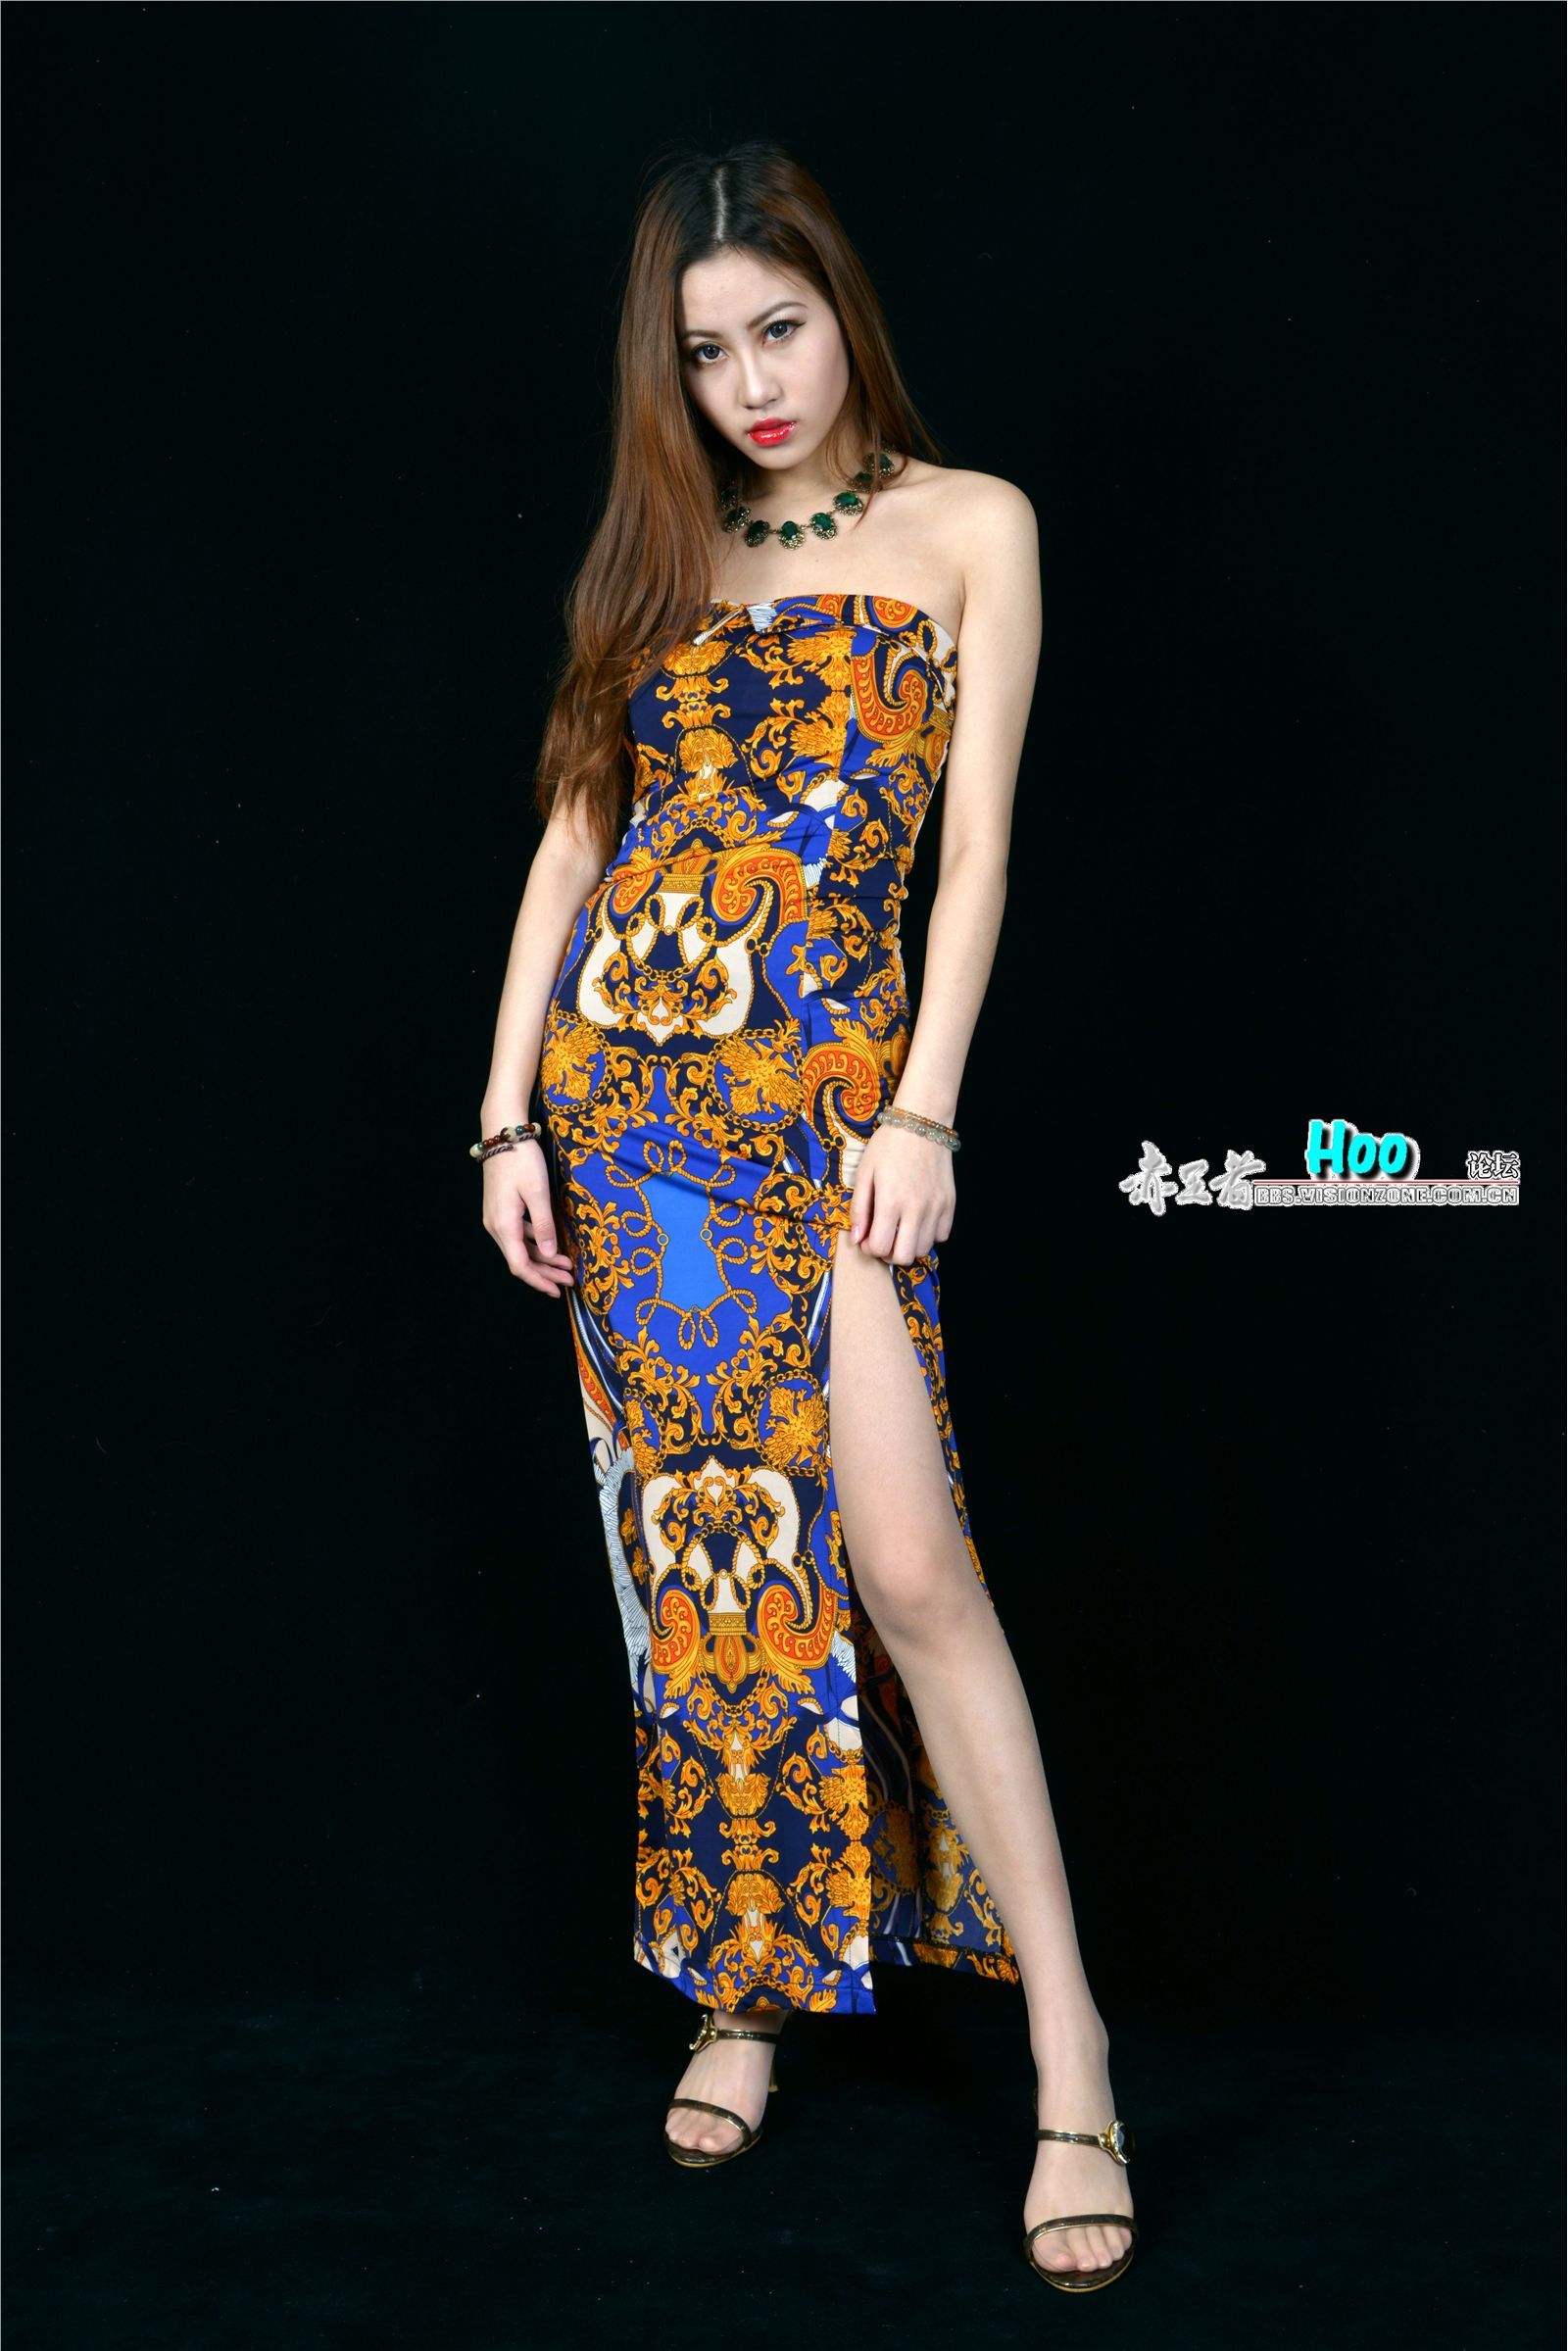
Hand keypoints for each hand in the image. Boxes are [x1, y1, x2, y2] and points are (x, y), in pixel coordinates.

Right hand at [481, 1139, 575, 1296]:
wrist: (503, 1132)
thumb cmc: (522, 1159)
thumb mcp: (538, 1192)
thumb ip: (543, 1225)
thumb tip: (549, 1254)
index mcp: (503, 1224)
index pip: (520, 1265)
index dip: (539, 1281)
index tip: (558, 1291)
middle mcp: (496, 1226)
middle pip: (520, 1260)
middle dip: (546, 1273)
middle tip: (570, 1279)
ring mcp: (496, 1218)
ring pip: (520, 1248)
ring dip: (543, 1258)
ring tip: (568, 1265)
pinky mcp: (501, 1210)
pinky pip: (518, 1235)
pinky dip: (536, 1243)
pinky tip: (552, 1244)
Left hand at [848, 1121, 955, 1265]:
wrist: (922, 1123)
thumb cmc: (888, 1145)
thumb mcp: (864, 1173)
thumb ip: (859, 1209)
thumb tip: (857, 1239)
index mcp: (890, 1201)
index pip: (880, 1248)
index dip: (870, 1248)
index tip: (867, 1237)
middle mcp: (916, 1208)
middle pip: (904, 1257)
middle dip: (889, 1254)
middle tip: (883, 1238)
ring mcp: (936, 1207)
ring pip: (924, 1249)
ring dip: (909, 1244)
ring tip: (900, 1228)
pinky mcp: (950, 1203)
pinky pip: (941, 1235)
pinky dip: (929, 1234)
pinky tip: (918, 1219)